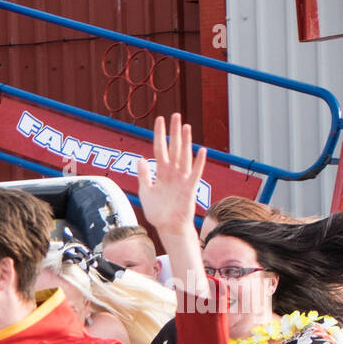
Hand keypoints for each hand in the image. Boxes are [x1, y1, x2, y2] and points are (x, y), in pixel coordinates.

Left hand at [135, 114, 206, 237]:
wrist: (168, 228)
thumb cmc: (158, 212)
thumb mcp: (146, 192)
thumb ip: (144, 176)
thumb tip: (140, 159)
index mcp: (162, 173)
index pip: (160, 149)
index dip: (159, 135)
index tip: (159, 120)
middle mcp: (173, 173)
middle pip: (173, 149)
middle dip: (173, 133)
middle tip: (175, 115)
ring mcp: (182, 180)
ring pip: (184, 157)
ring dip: (185, 142)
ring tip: (186, 127)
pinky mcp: (189, 189)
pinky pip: (195, 173)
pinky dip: (198, 163)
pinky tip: (201, 150)